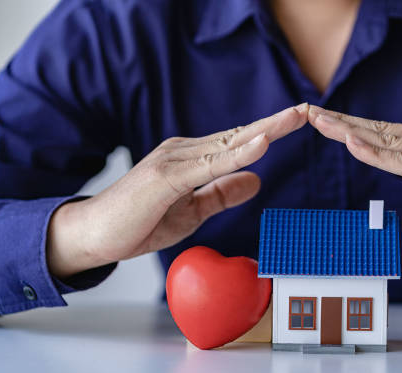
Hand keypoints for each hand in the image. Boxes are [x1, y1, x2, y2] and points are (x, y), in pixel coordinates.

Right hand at [47, 104, 308, 278]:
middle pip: (238, 135)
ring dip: (264, 130)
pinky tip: (261, 144)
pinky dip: (237, 154)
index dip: (268, 132)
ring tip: (294, 117)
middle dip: (274, 123)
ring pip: (228, 144)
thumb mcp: (193, 212)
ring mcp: (174, 161)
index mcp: (192, 159)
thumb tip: (257, 179)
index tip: (295, 122)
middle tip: (307, 110)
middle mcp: (184, 152)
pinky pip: (209, 165)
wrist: (94, 234)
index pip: (238, 142)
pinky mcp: (165, 177)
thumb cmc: (140, 221)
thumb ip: (222, 194)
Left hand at [308, 105, 401, 283]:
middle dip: (341, 122)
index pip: (385, 131)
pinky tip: (352, 144)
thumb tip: (396, 165)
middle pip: (380, 130)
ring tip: (320, 121)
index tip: (324, 120)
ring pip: (388, 140)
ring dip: (349, 132)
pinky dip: (376, 153)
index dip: (351, 125)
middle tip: (309, 112)